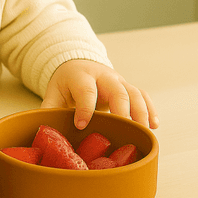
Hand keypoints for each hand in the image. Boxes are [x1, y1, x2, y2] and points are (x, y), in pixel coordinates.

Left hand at [41, 59, 158, 130]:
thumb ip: (49, 110)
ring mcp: (118, 81)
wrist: (78, 64)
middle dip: (122, 110)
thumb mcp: (54, 92)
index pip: (86, 90)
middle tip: (124, 130)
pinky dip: (150, 110)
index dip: (85, 108)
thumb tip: (44, 131)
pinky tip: (154, 126)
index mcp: (80, 76)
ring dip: (141, 113)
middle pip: (117, 90)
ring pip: (134, 93)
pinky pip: (143, 96)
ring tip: (142, 132)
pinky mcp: (128, 87)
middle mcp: (103, 76)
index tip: (82, 125)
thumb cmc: (66, 83)